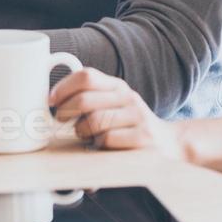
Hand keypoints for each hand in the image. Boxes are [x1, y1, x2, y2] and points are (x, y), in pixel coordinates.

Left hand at [49, 68, 186, 159]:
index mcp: (117, 86)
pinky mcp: (143, 138)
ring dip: (82, 131)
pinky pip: (108, 139)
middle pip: (85, 99)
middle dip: (66, 112)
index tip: (51, 100)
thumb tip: (51, 98)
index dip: (63, 87)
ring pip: (94, 121)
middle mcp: (129, 97)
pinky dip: (98, 145)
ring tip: (86, 135)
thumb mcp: (113, 105)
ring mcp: (138, 117)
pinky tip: (102, 146)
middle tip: (63, 121)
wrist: (170, 144)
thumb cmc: (128, 126)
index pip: (87, 76)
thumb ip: (89, 98)